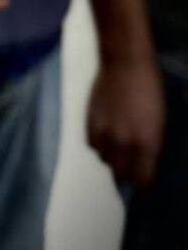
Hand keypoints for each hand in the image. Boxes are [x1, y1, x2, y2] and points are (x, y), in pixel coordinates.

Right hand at [88, 59, 165, 186]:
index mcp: (147, 144)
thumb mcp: (158, 123)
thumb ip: (150, 146)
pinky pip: (92, 145)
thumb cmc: (150, 91)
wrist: (125, 66)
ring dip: (111, 156)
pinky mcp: (89, 123)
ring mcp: (104, 133)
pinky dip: (99, 143)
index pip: (141, 179)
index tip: (143, 182)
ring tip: (118, 144)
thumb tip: (142, 163)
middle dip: (126, 172)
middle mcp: (124, 143)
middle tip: (130, 165)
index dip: (142, 183)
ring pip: (104, 159)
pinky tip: (106, 133)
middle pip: (119, 173)